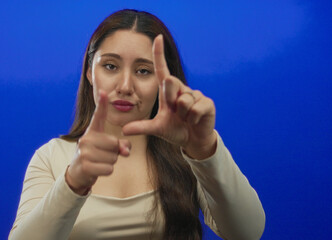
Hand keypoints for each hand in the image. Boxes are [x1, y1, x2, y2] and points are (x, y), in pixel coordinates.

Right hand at [66, 90, 130, 194]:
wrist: (78, 173)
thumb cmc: (96, 157)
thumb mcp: (108, 149)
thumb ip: (121, 146)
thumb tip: (126, 151)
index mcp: (92, 131)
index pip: (98, 116)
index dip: (102, 104)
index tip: (103, 91)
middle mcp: (86, 138)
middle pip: (114, 143)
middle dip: (114, 153)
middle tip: (103, 155)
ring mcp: (84, 152)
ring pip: (113, 157)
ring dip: (110, 163)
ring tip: (99, 162)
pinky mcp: (85, 165)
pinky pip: (109, 169)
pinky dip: (107, 171)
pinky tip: (97, 170)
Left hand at [122, 35, 216, 158]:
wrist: (193, 141)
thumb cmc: (175, 130)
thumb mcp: (157, 128)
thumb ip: (141, 127)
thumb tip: (124, 130)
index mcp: (168, 92)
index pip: (162, 70)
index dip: (159, 54)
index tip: (157, 37)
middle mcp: (181, 89)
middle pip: (171, 83)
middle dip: (171, 101)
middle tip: (176, 114)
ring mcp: (195, 95)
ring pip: (184, 101)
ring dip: (183, 115)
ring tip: (186, 119)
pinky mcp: (207, 102)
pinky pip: (195, 109)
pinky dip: (193, 118)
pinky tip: (195, 120)